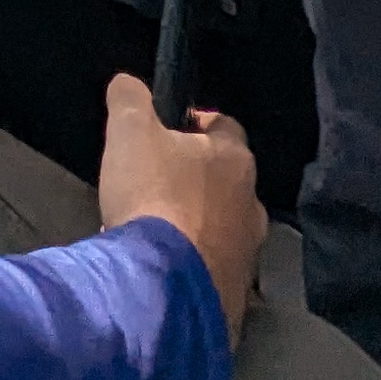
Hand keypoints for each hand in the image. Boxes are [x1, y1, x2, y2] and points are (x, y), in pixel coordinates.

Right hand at [98, 79, 265, 346]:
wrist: (163, 288)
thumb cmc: (153, 197)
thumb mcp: (130, 134)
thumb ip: (131, 100)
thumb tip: (128, 82)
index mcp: (235, 161)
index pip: (225, 127)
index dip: (195, 124)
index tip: (168, 130)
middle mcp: (252, 206)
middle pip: (227, 183)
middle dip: (197, 182)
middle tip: (159, 184)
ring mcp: (247, 255)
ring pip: (222, 230)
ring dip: (197, 228)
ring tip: (157, 233)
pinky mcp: (233, 297)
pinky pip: (212, 271)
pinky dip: (193, 266)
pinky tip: (163, 269)